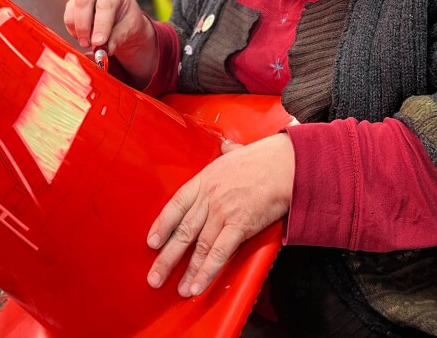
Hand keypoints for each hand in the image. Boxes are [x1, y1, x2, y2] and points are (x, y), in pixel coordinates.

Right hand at [63, 0, 156, 85]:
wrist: (121, 20)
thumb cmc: (127, 21)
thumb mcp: (129, 29)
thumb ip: (117, 38)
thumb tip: (102, 50)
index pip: (105, 4)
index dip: (101, 24)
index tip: (99, 42)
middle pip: (82, 1)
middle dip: (84, 26)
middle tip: (88, 44)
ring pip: (71, 11)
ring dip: (78, 31)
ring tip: (89, 42)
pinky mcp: (72, 5)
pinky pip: (68, 19)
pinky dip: (74, 32)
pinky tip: (85, 37)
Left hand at [146, 133, 293, 296]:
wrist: (285, 165)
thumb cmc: (264, 158)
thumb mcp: (237, 151)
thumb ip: (227, 152)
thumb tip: (224, 146)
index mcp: (205, 179)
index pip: (176, 204)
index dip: (162, 225)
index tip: (152, 243)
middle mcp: (209, 197)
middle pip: (183, 231)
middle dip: (167, 258)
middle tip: (154, 278)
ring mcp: (223, 212)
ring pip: (199, 246)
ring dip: (188, 271)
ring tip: (179, 289)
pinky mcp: (239, 225)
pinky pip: (219, 253)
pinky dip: (207, 271)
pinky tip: (198, 286)